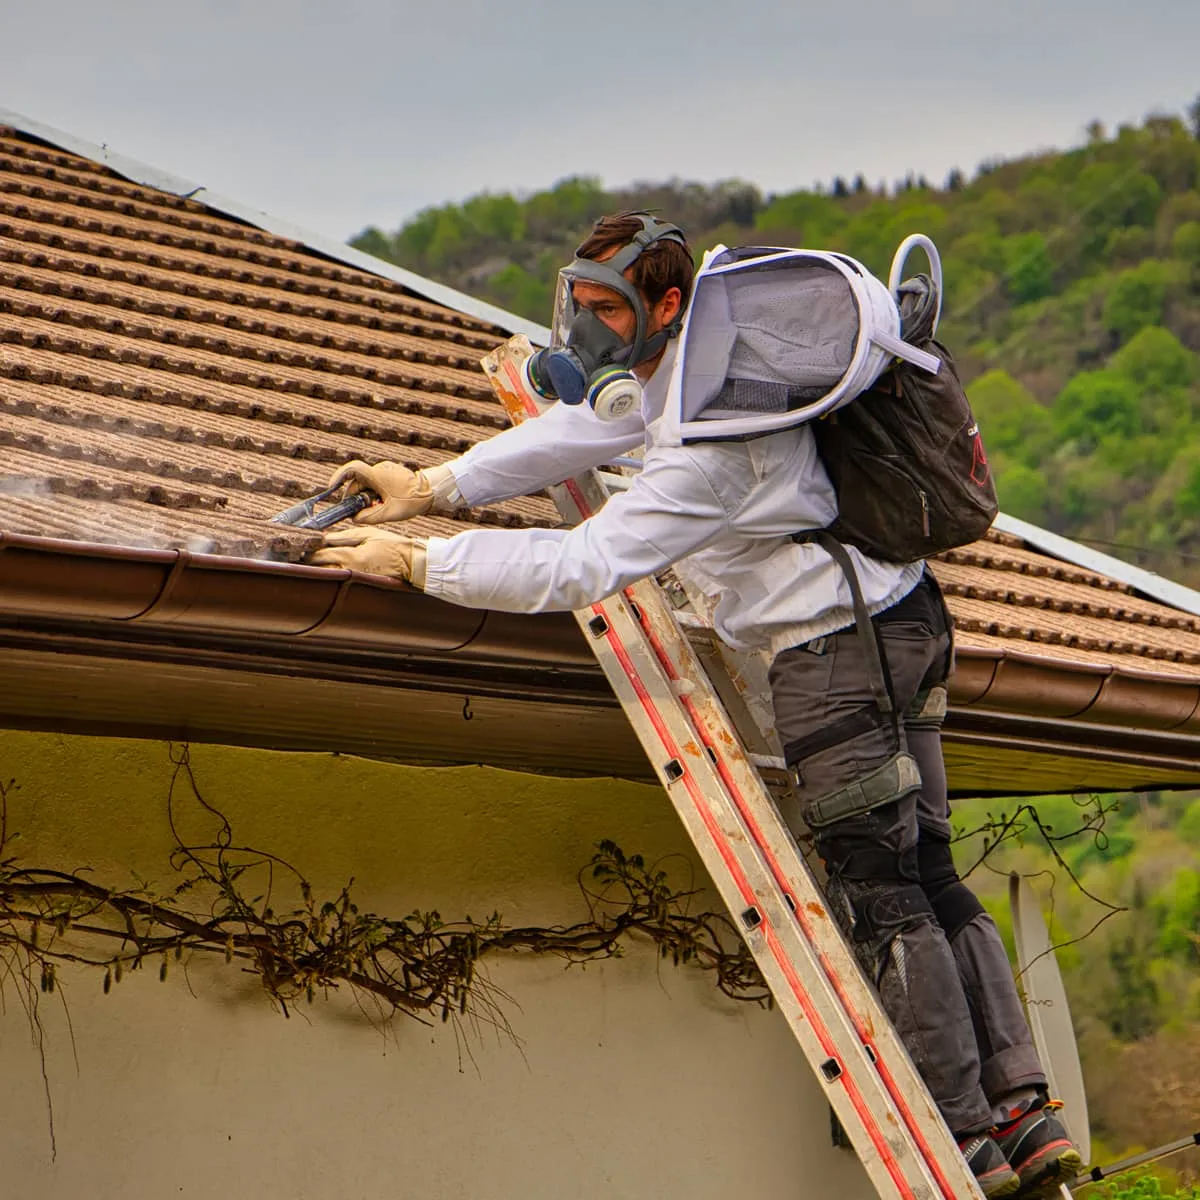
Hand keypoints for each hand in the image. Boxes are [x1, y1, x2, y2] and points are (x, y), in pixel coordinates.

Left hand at [308, 528, 423, 584]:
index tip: (298, 547)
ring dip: (318, 569)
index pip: (321, 555)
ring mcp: (355, 580)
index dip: (307, 551)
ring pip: (328, 576)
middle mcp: (350, 572)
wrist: (410, 562)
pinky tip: (326, 568)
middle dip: (308, 562)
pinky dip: (330, 574)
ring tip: (308, 562)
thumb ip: (343, 537)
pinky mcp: (359, 584)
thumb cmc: (391, 545)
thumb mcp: (367, 534)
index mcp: (351, 557)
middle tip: (297, 554)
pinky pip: (339, 579)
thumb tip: (323, 538)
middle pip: (320, 569)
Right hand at [327, 459, 433, 523]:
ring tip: (378, 508)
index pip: (351, 469)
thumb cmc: (412, 501)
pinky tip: (384, 503)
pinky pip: (375, 482)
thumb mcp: (388, 513)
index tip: (331, 487)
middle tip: (360, 512)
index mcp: (376, 475)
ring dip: (366, 497)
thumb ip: (368, 517)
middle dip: (356, 497)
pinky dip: (374, 493)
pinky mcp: (390, 473)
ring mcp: (385, 470)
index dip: (338, 477)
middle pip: (357, 482)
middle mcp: (379, 469)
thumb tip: (353, 518)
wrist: (432, 491)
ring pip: (366, 484)